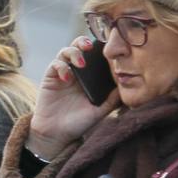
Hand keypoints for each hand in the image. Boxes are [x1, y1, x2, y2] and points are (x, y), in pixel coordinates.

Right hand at [31, 36, 118, 157]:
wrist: (58, 134)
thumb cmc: (79, 123)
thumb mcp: (100, 111)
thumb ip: (112, 98)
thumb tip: (127, 85)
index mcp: (90, 77)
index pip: (95, 55)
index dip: (100, 48)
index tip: (108, 48)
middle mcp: (76, 72)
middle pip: (79, 47)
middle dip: (84, 42)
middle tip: (90, 47)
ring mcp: (63, 73)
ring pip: (66, 51)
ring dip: (74, 52)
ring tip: (81, 63)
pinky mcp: (50, 77)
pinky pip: (55, 64)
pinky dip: (61, 67)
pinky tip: (67, 77)